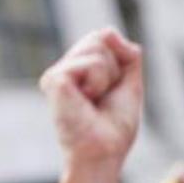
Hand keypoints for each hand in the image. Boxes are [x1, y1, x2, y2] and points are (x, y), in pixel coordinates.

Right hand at [40, 28, 142, 182]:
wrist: (105, 151)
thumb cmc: (114, 127)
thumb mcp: (129, 83)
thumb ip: (126, 54)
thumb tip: (107, 30)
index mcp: (78, 70)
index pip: (103, 38)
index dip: (118, 62)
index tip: (111, 92)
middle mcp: (64, 70)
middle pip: (99, 37)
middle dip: (114, 67)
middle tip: (103, 97)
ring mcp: (56, 74)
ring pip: (97, 46)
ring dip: (107, 76)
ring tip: (94, 101)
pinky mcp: (54, 80)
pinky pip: (91, 63)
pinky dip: (98, 82)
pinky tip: (86, 102)